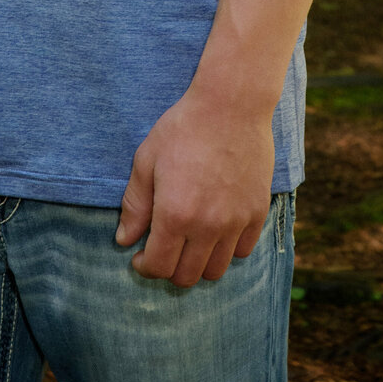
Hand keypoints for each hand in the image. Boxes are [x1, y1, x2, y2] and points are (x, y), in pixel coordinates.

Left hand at [115, 85, 274, 286]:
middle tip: (163, 248)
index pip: (159, 266)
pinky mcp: (257, 212)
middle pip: (187, 277)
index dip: (145, 267)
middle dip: (169, 268)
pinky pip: (243, 251)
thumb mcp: (147, 159)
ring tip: (189, 241)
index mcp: (175, 214)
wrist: (231, 104)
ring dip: (198, 263)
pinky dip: (227, 249)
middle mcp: (207, 226)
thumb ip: (135, 204)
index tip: (140, 256)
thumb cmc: (183, 127)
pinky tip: (216, 228)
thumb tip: (125, 240)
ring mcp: (236, 222)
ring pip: (216, 270)